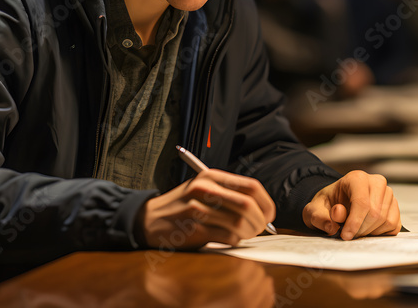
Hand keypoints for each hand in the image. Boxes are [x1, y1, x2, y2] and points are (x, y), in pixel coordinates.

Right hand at [141, 169, 275, 248]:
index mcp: (211, 176)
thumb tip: (264, 211)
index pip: (251, 186)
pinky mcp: (193, 230)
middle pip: (247, 205)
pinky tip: (228, 239)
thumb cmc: (183, 205)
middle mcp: (204, 189)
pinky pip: (226, 237)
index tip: (269, 215)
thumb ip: (231, 194)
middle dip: (260, 221)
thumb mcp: (204, 189)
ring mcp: (197, 209)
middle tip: (260, 229)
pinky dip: (234, 241)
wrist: (148, 218)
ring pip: (239, 223)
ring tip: (244, 235)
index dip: (266, 203)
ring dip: (248, 233)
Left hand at [302, 170, 399, 239]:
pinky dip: (380, 233)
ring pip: (385, 220)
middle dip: (360, 230)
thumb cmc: (327, 204)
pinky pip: (394, 226)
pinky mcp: (395, 206)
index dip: (354, 222)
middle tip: (348, 234)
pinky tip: (367, 229)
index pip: (362, 202)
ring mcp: (388, 194)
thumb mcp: (314, 210)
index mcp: (357, 178)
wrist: (337, 202)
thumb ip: (320, 217)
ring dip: (369, 232)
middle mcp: (376, 182)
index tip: (345, 236)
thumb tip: (333, 226)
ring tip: (356, 229)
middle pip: (375, 213)